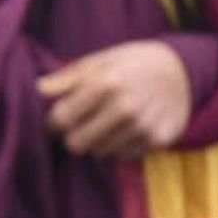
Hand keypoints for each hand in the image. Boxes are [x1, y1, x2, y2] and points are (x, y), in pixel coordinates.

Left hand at [39, 39, 191, 160]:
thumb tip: (38, 89)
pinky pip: (123, 156)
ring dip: (96, 142)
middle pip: (77, 144)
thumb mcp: (97, 61)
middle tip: (77, 126)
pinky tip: (123, 129)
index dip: (52, 122)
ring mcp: (144, 126)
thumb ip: (67, 78)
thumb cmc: (128, 64)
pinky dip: (118, 146)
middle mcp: (126, 107)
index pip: (62, 119)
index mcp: (105, 83)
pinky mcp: (159, 140)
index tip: (55, 119)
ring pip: (99, 153)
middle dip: (72, 136)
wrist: (179, 70)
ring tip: (102, 124)